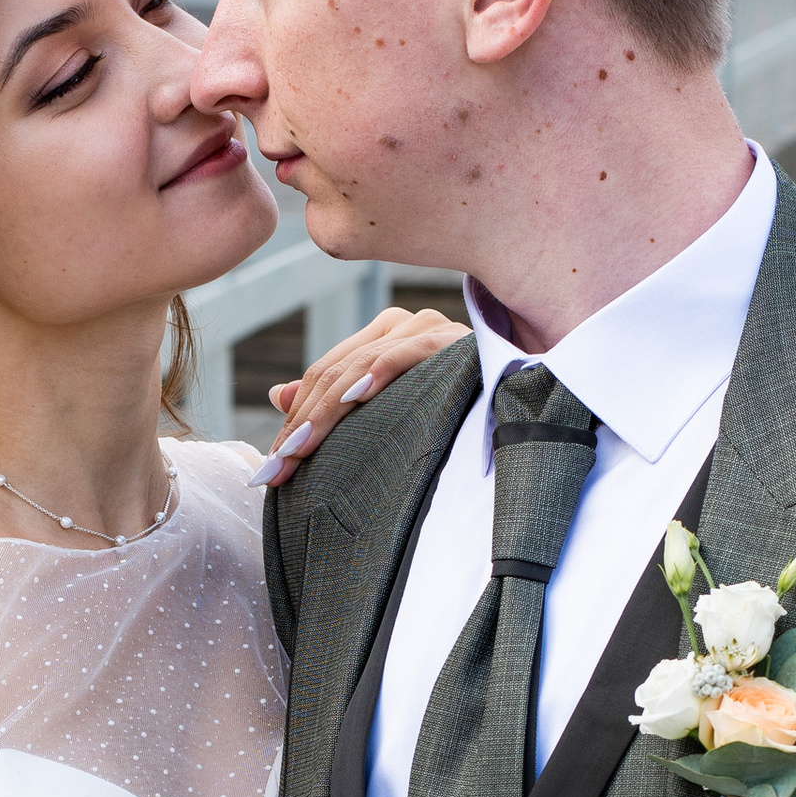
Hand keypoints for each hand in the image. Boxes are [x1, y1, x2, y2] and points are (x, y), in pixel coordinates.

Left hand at [257, 302, 467, 484]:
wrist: (527, 403)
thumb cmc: (460, 414)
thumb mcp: (389, 411)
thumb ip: (336, 399)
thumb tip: (277, 394)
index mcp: (384, 339)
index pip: (323, 377)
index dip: (293, 421)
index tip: (268, 470)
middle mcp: (402, 326)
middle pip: (332, 374)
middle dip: (300, 427)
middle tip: (274, 470)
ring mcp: (426, 328)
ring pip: (356, 367)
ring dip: (323, 414)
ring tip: (297, 451)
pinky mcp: (450, 340)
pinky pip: (403, 354)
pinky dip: (375, 374)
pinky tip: (352, 399)